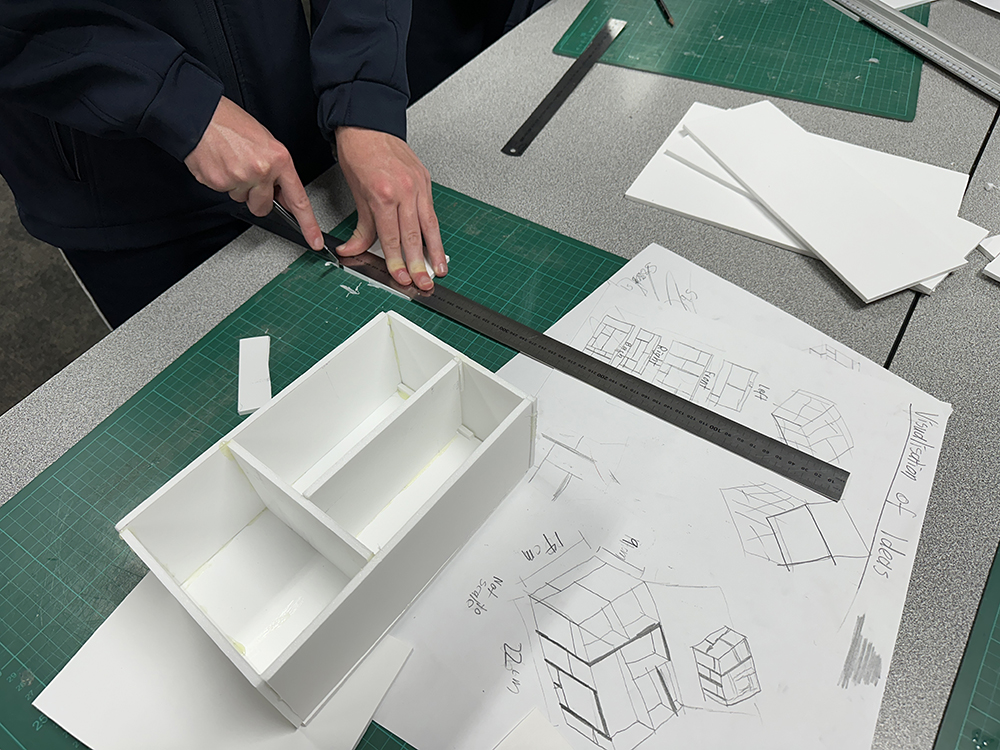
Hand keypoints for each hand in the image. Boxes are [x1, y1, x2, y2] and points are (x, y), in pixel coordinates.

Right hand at [184, 96, 323, 250]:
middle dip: (257, 197)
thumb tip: (281, 193)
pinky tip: (219, 163)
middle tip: (248, 176)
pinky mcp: (219, 183)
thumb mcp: (265, 141)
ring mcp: (240, 178)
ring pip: (242, 199)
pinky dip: (221, 181)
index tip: (314, 240)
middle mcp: (262, 171)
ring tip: (231, 162)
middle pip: (264, 207)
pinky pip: (224, 192)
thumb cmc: (231, 123)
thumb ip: (277, 169)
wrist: (200, 114)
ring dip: (238, 187)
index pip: (298, 199)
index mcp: (279, 159)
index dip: (308, 223)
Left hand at [334, 126, 446, 290]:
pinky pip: (432, 212)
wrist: (368, 124)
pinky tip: (438, 246)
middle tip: (423, 283)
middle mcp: (404, 190)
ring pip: (429, 226)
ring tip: (439, 270)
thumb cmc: (360, 153)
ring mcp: (418, 185)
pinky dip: (435, 232)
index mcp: (383, 194)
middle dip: (419, 264)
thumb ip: (360, 228)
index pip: (392, 237)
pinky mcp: (426, 181)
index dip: (397, 261)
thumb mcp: (356, 194)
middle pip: (413, 236)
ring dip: (435, 252)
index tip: (401, 277)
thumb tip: (354, 250)